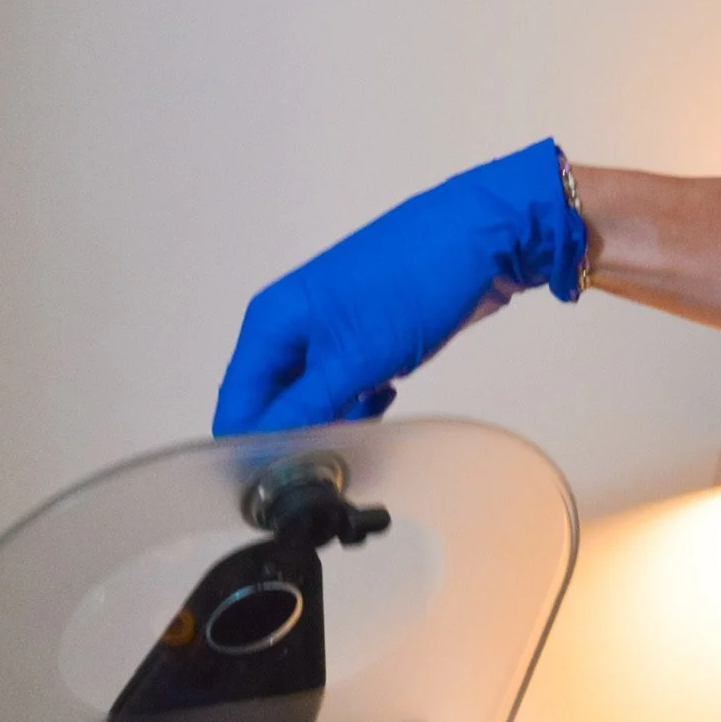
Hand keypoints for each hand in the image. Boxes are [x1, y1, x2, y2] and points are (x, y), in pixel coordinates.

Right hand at [212, 139, 585, 434]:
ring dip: (335, 419)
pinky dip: (361, 402)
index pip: (239, 400)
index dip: (250, 444)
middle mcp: (292, 325)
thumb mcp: (353, 358)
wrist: (482, 238)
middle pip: (274, 403)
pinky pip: (345, 386)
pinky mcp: (362, 339)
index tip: (274, 482)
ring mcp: (329, 331)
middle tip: (331, 457)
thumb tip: (268, 447)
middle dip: (298, 435)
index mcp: (273, 321)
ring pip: (313, 399)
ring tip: (367, 416)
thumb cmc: (413, 279)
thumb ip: (306, 408)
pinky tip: (385, 395)